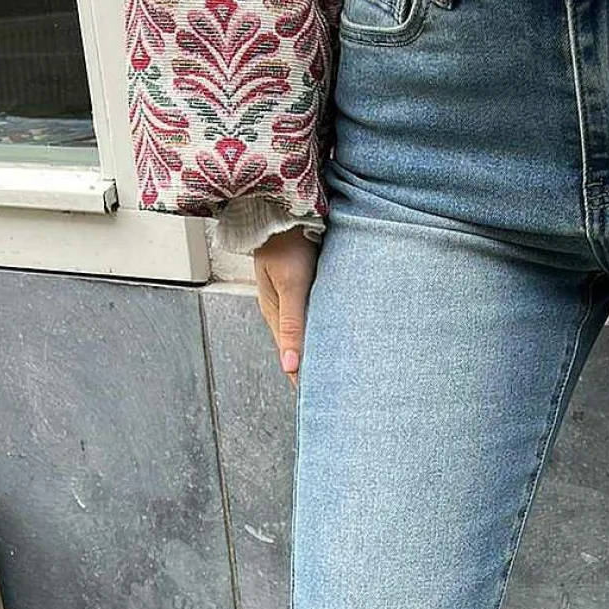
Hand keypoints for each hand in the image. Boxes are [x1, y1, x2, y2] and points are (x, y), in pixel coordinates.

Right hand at [254, 225, 320, 392]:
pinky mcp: (302, 281)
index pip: (290, 357)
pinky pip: (312, 311)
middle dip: (309, 367)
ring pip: (306, 328)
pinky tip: (333, 332)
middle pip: (297, 346)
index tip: (314, 402)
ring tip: (334, 367)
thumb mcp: (291, 286)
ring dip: (317, 346)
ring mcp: (290, 294)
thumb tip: (291, 367)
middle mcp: (281, 308)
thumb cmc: (286, 243)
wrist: (281, 206)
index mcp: (274, 314)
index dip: (301, 379)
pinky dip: (321, 326)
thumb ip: (293, 324)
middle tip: (329, 391)